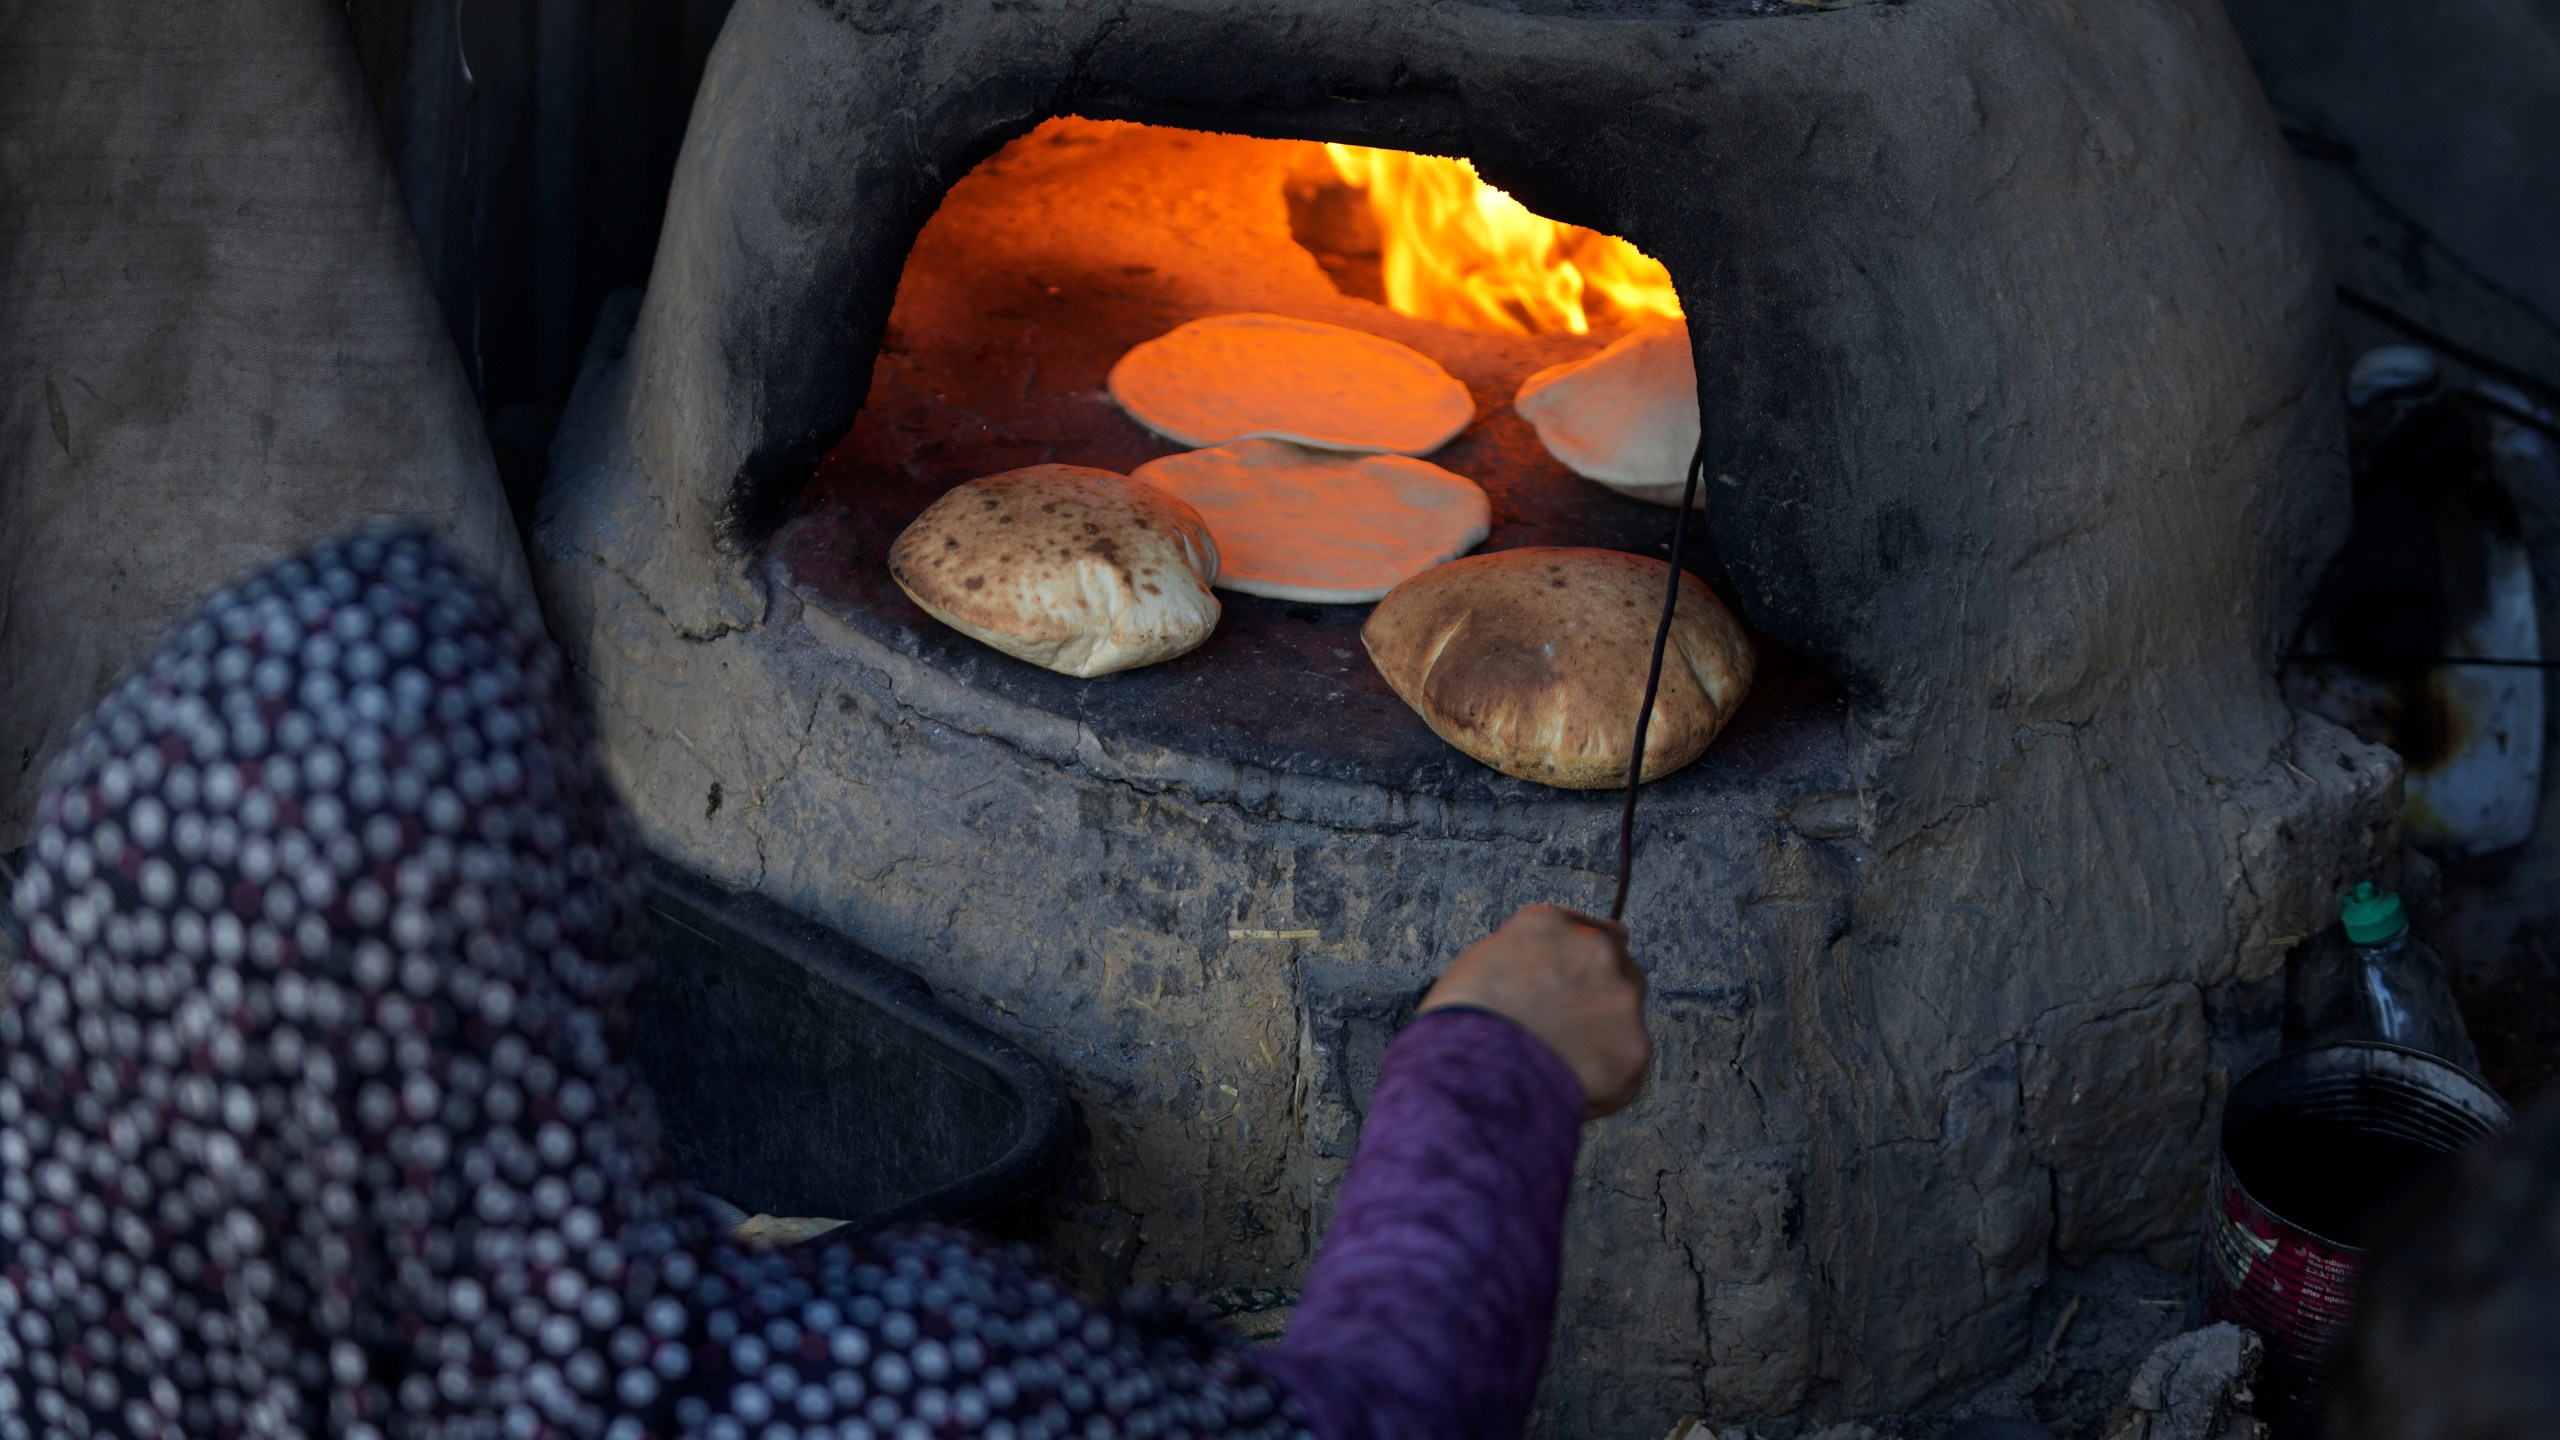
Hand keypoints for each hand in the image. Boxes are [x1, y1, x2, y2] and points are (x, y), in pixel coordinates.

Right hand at [1417, 904, 1650, 1118]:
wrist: (1467, 1074)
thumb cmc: (1457, 1026)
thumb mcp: (1480, 966)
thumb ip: (1526, 958)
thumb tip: (1548, 967)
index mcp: (1550, 925)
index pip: (1591, 932)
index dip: (1583, 967)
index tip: (1577, 989)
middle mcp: (1594, 950)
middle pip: (1621, 971)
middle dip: (1600, 999)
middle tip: (1565, 1035)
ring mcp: (1620, 999)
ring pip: (1626, 1020)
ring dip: (1603, 1041)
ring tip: (1556, 1070)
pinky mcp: (1633, 1049)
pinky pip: (1625, 1070)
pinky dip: (1604, 1084)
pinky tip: (1566, 1092)